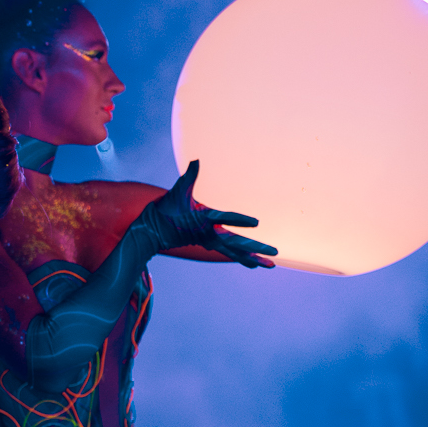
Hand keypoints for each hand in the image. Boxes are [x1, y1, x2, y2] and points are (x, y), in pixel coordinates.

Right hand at [140, 161, 276, 267]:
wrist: (152, 232)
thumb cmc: (165, 210)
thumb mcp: (177, 192)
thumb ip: (189, 177)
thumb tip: (196, 161)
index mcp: (204, 219)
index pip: (225, 218)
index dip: (240, 220)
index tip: (256, 222)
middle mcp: (209, 233)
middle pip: (236, 243)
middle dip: (256, 248)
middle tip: (275, 253)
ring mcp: (210, 241)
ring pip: (235, 252)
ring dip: (253, 258)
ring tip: (271, 265)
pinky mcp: (209, 243)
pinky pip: (228, 253)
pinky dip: (241, 258)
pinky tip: (254, 263)